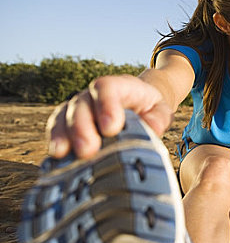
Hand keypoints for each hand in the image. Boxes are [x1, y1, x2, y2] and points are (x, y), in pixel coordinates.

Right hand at [46, 75, 172, 158]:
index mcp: (121, 86)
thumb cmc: (150, 109)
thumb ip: (159, 118)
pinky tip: (56, 156)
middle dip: (83, 127)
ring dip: (63, 135)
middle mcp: (95, 94)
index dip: (106, 105)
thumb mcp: (161, 111)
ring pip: (65, 115)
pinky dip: (55, 140)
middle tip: (88, 149)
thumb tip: (152, 128)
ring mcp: (80, 107)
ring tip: (64, 154)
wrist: (141, 106)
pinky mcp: (69, 122)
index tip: (111, 128)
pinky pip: (57, 127)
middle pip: (82, 103)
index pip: (108, 88)